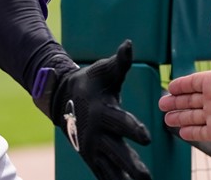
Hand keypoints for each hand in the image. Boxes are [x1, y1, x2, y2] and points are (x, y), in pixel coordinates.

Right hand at [33, 41, 151, 179]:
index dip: (134, 129)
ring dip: (124, 179)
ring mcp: (92, 148)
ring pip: (110, 168)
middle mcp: (96, 133)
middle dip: (131, 165)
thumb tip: (128, 44)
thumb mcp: (104, 70)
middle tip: (147, 177)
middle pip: (116, 152)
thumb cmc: (91, 81)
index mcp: (103, 112)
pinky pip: (103, 174)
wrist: (62, 98)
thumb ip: (119, 61)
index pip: (121, 122)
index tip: (148, 138)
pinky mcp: (90, 157)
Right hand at [159, 13, 210, 146]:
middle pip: (189, 100)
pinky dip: (190, 133)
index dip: (180, 85)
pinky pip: (200, 132)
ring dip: (179, 117)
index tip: (169, 88)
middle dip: (175, 102)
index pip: (192, 83)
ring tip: (166, 119)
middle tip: (161, 104)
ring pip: (191, 116)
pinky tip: (181, 132)